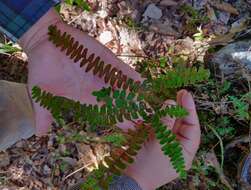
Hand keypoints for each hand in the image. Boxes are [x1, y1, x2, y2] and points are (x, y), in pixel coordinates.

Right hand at [19, 9, 141, 134]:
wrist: (46, 41)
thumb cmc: (42, 67)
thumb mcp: (41, 93)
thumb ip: (44, 113)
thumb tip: (40, 135)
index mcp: (85, 97)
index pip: (105, 113)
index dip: (118, 121)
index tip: (131, 130)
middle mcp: (97, 87)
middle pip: (118, 102)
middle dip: (132, 111)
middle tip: (148, 121)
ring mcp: (102, 73)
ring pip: (123, 87)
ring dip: (136, 96)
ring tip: (150, 106)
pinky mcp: (105, 59)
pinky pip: (121, 69)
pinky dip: (132, 76)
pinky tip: (144, 84)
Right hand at [125, 90, 200, 189]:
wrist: (127, 180)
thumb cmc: (146, 164)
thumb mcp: (158, 142)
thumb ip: (165, 121)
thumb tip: (170, 103)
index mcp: (185, 152)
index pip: (192, 128)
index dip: (189, 110)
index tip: (185, 94)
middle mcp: (177, 148)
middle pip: (181, 124)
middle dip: (179, 109)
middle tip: (179, 93)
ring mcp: (164, 145)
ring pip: (169, 124)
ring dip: (166, 114)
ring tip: (165, 103)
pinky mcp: (153, 143)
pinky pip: (157, 128)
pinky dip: (155, 120)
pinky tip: (153, 114)